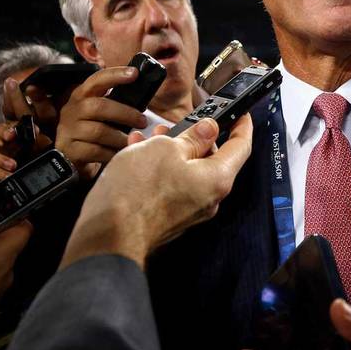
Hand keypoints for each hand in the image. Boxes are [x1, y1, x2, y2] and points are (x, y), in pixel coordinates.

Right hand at [0, 78, 53, 180]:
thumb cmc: (48, 143)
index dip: (11, 99)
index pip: (10, 109)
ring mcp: (0, 151)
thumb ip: (42, 107)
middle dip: (4, 131)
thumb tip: (32, 87)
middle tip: (13, 136)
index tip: (12, 91)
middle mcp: (5, 136)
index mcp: (18, 123)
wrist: (50, 168)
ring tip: (13, 165)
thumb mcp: (49, 126)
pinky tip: (9, 175)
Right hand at [54, 67, 150, 177]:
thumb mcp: (98, 113)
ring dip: (121, 137)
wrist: (69, 156)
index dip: (115, 75)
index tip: (135, 73)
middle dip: (125, 113)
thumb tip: (143, 98)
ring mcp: (69, 130)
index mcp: (82, 96)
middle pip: (99, 107)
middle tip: (143, 121)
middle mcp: (72, 110)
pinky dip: (112, 153)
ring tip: (133, 141)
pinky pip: (96, 151)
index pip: (96, 80)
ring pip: (99, 131)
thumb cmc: (90, 130)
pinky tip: (120, 154)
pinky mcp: (71, 150)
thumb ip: (114, 103)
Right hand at [60, 115, 252, 268]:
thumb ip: (193, 137)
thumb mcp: (165, 148)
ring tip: (148, 138)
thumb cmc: (137, 190)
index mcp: (217, 179)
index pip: (241, 147)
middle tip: (177, 124)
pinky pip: (173, 187)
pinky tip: (139, 156)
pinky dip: (162, 169)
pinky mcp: (171, 218)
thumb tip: (209, 129)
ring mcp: (190, 211)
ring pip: (188, 172)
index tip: (241, 114)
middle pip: (212, 160)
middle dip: (195, 138)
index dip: (242, 126)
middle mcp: (209, 198)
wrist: (108, 234)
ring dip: (172, 151)